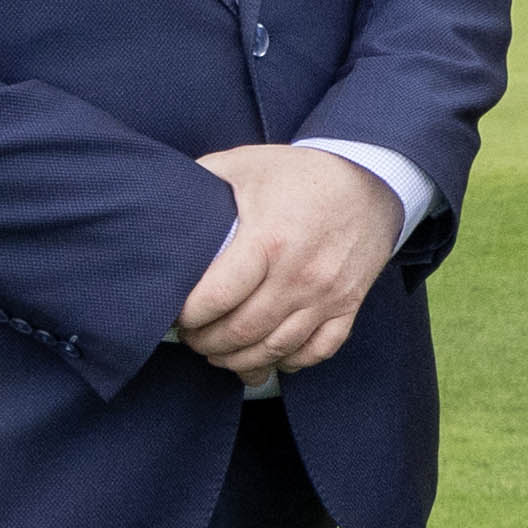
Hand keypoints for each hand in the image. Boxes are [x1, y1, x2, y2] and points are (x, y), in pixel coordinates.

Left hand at [176, 145, 403, 376]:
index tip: (176, 315)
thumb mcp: (244, 164)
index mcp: (268, 241)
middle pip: (242, 332)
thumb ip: (200, 181)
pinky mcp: (348, 306)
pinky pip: (317, 351)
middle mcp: (299, 275)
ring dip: (240, 360)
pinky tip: (268, 357)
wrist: (370, 181)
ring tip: (219, 353)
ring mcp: (327, 295)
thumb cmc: (300, 174)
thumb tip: (157, 199)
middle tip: (192, 337)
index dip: (188, 316)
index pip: (216, 298)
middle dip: (207, 343)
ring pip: (276, 349)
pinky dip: (289, 362)